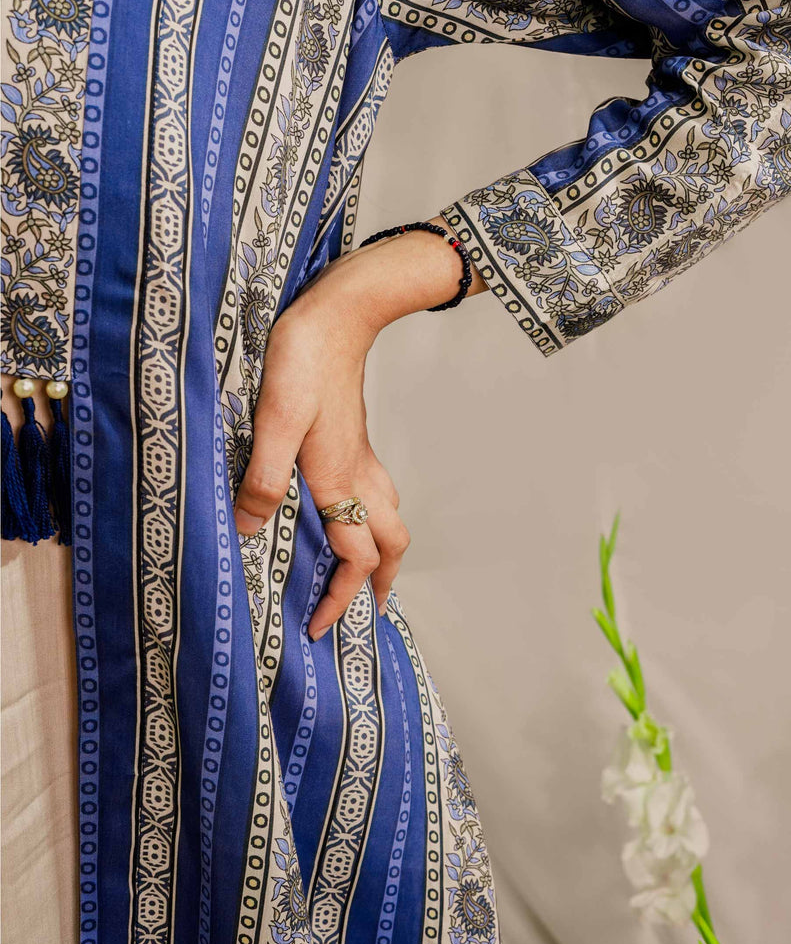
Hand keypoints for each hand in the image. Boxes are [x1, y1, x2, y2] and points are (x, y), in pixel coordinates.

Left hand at [232, 218, 483, 640]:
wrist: (339, 314)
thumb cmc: (304, 361)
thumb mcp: (274, 420)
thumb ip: (264, 477)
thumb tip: (248, 528)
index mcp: (339, 481)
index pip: (353, 558)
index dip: (338, 600)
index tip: (319, 630)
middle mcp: (359, 476)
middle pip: (390, 544)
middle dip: (380, 584)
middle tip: (365, 613)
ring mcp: (362, 457)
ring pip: (389, 519)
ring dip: (381, 554)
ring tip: (365, 575)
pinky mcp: (355, 440)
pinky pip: (376, 496)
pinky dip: (372, 522)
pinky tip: (347, 515)